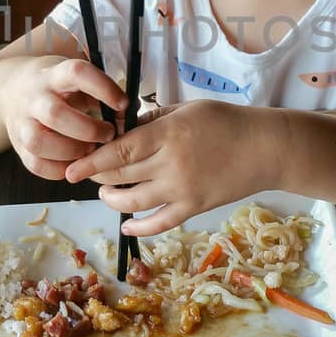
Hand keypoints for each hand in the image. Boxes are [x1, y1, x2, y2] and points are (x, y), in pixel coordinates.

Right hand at [0, 56, 127, 180]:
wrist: (10, 90)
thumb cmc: (54, 87)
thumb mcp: (74, 80)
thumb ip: (98, 95)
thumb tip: (126, 116)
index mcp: (53, 75)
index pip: (76, 73)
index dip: (103, 88)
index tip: (123, 104)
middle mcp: (34, 97)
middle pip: (55, 114)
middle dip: (88, 130)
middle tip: (108, 135)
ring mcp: (22, 122)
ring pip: (39, 141)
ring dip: (70, 151)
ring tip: (89, 152)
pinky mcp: (18, 145)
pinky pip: (35, 164)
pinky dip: (58, 170)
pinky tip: (74, 164)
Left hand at [64, 100, 280, 235]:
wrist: (264, 148)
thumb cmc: (227, 122)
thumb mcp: (188, 109)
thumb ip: (154, 118)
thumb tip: (125, 129)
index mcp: (168, 133)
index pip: (119, 150)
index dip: (91, 161)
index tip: (71, 168)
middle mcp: (171, 164)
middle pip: (121, 175)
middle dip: (98, 177)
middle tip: (87, 173)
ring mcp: (182, 189)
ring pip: (134, 202)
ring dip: (113, 200)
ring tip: (106, 194)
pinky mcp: (193, 208)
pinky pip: (159, 223)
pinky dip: (139, 228)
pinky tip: (127, 226)